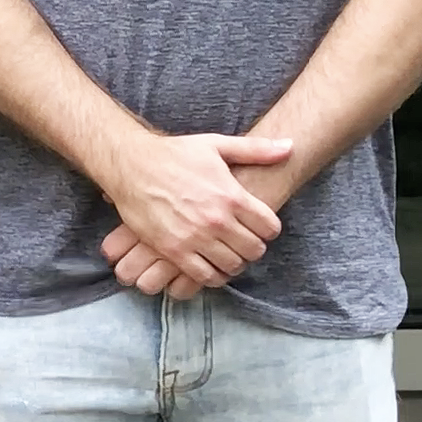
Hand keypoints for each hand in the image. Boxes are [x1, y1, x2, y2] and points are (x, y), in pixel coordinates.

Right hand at [97, 131, 291, 290]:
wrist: (130, 165)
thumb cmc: (173, 154)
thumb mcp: (216, 145)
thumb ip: (256, 149)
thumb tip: (291, 146)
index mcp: (231, 196)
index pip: (270, 228)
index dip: (268, 229)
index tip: (258, 226)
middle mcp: (216, 220)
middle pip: (254, 250)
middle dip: (253, 247)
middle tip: (243, 241)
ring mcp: (195, 238)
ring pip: (232, 265)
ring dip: (234, 262)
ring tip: (227, 253)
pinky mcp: (173, 250)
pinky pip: (204, 276)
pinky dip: (212, 275)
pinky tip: (209, 265)